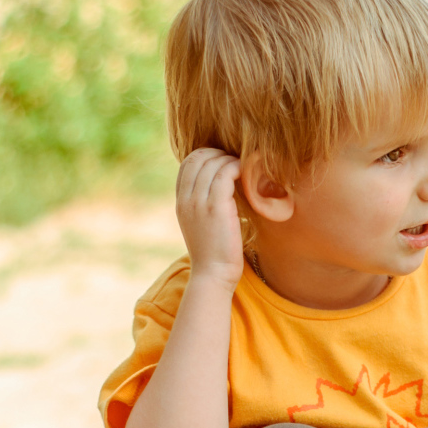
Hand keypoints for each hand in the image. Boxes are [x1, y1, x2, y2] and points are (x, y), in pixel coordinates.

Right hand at [175, 148, 243, 287]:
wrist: (213, 274)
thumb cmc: (214, 253)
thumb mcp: (202, 225)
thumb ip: (204, 205)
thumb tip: (221, 190)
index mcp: (180, 202)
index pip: (187, 163)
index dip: (207, 155)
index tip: (224, 161)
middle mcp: (186, 199)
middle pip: (198, 157)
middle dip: (219, 153)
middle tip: (237, 161)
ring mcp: (199, 202)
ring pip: (212, 163)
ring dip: (230, 159)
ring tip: (245, 167)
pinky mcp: (216, 207)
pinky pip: (225, 173)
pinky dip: (237, 167)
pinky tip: (247, 173)